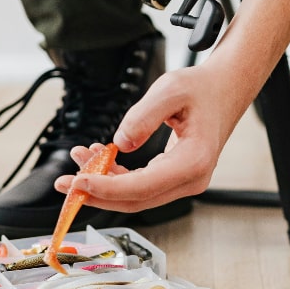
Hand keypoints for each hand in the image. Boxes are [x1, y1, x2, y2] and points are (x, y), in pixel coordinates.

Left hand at [53, 64, 251, 212]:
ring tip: (78, 158)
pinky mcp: (176, 178)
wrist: (226, 89)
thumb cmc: (202, 88)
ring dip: (103, 183)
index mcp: (193, 162)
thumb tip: (120, 144)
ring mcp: (184, 182)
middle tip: (63, 182)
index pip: (141, 187)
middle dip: (96, 193)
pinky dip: (116, 176)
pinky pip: (141, 185)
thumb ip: (143, 116)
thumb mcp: (170, 89)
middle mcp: (191, 179)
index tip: (77, 182)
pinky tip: (99, 158)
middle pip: (136, 200)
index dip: (105, 188)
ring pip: (136, 195)